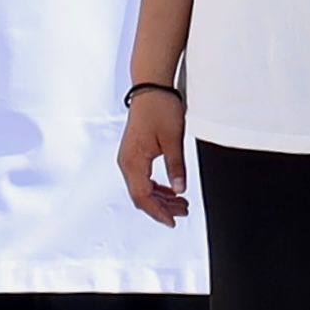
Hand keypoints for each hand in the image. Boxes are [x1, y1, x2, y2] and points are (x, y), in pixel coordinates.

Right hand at [113, 83, 192, 224]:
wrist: (150, 88)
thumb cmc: (159, 109)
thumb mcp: (173, 140)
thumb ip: (176, 167)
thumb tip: (179, 189)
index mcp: (133, 161)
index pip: (143, 197)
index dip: (158, 212)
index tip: (172, 220)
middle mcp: (127, 162)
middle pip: (142, 195)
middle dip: (162, 206)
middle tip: (183, 211)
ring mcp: (129, 157)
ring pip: (142, 187)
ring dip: (160, 197)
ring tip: (180, 203)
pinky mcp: (134, 152)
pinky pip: (143, 177)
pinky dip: (156, 186)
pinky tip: (170, 189)